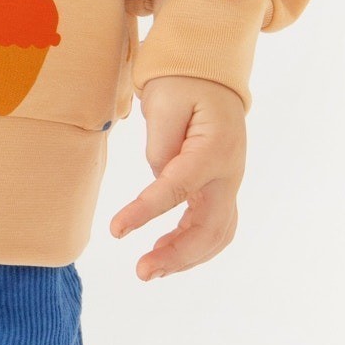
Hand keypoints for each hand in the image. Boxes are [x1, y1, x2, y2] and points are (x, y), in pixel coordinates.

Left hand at [108, 75, 246, 279]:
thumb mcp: (163, 100)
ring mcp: (229, 183)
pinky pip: (214, 227)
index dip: (145, 212)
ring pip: (216, 235)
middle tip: (141, 270)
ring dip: (185, 257)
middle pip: (208, 227)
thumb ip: (160, 145)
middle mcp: (228, 173)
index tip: (116, 230)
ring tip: (150, 269)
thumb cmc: (182, 82)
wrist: (209, 73)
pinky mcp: (221, 188)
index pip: (177, 188)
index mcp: (213, 149)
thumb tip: (159, 181)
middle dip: (176, 255)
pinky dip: (192, 246)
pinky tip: (165, 251)